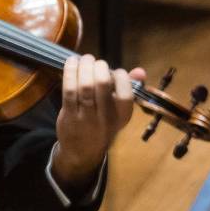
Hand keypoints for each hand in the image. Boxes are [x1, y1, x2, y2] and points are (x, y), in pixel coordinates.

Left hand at [51, 54, 141, 187]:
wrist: (82, 152)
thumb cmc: (103, 125)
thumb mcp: (119, 112)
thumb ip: (129, 89)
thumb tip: (140, 71)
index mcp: (122, 116)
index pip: (126, 94)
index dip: (121, 77)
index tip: (115, 71)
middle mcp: (105, 117)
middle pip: (102, 85)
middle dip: (98, 66)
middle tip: (95, 61)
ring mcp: (86, 117)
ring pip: (84, 86)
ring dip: (83, 67)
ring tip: (83, 58)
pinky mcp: (69, 115)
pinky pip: (69, 90)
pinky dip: (70, 72)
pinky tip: (71, 63)